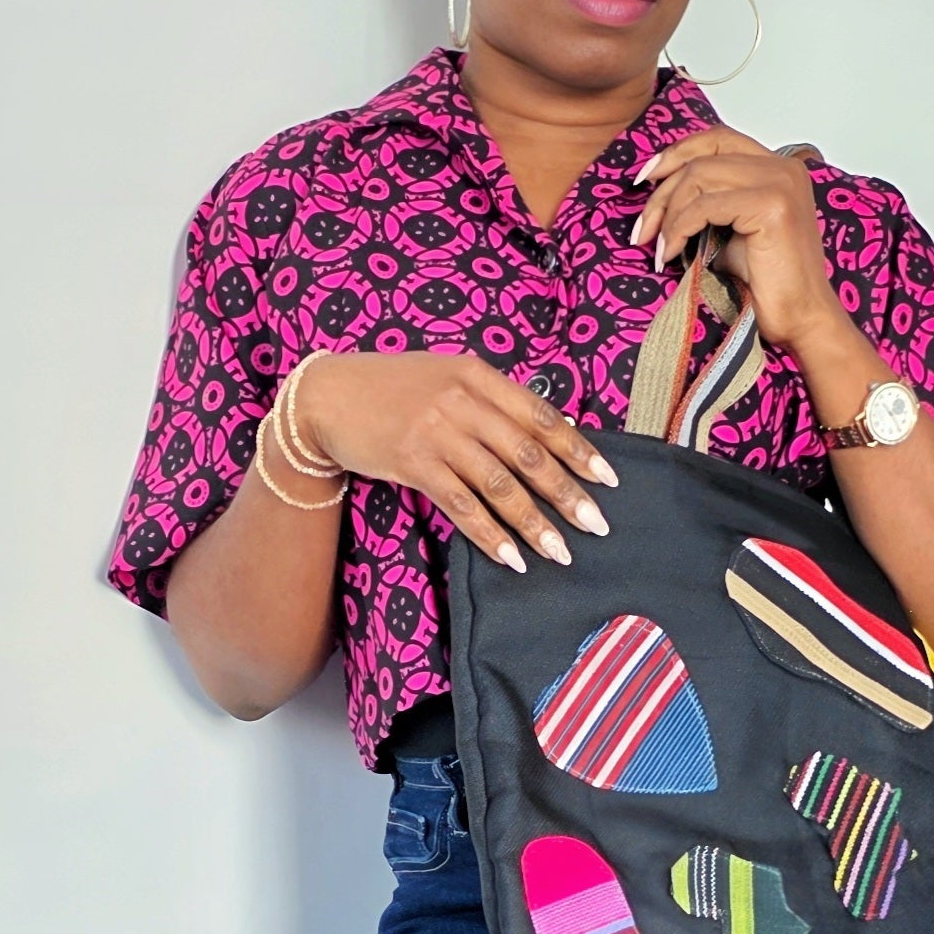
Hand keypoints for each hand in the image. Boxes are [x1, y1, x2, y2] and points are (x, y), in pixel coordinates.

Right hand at [292, 351, 618, 572]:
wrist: (326, 397)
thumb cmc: (391, 388)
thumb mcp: (446, 376)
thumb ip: (490, 400)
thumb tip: (542, 438)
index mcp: (478, 375)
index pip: (542, 416)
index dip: (579, 450)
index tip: (608, 479)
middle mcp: (462, 402)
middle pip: (529, 454)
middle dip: (567, 493)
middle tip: (596, 524)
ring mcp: (437, 433)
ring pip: (499, 485)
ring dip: (534, 522)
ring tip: (560, 551)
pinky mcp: (413, 464)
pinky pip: (461, 506)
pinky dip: (490, 534)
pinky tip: (511, 557)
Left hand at [631, 128, 847, 351]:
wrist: (799, 319)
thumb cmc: (766, 283)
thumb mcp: (729, 229)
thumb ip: (707, 201)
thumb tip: (658, 188)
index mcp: (777, 167)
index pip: (716, 139)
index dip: (675, 154)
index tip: (644, 179)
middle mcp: (783, 167)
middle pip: (701, 158)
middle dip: (662, 194)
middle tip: (642, 231)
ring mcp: (780, 182)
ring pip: (698, 177)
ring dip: (667, 214)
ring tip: (658, 248)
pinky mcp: (772, 205)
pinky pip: (704, 206)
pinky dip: (678, 229)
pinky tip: (671, 254)